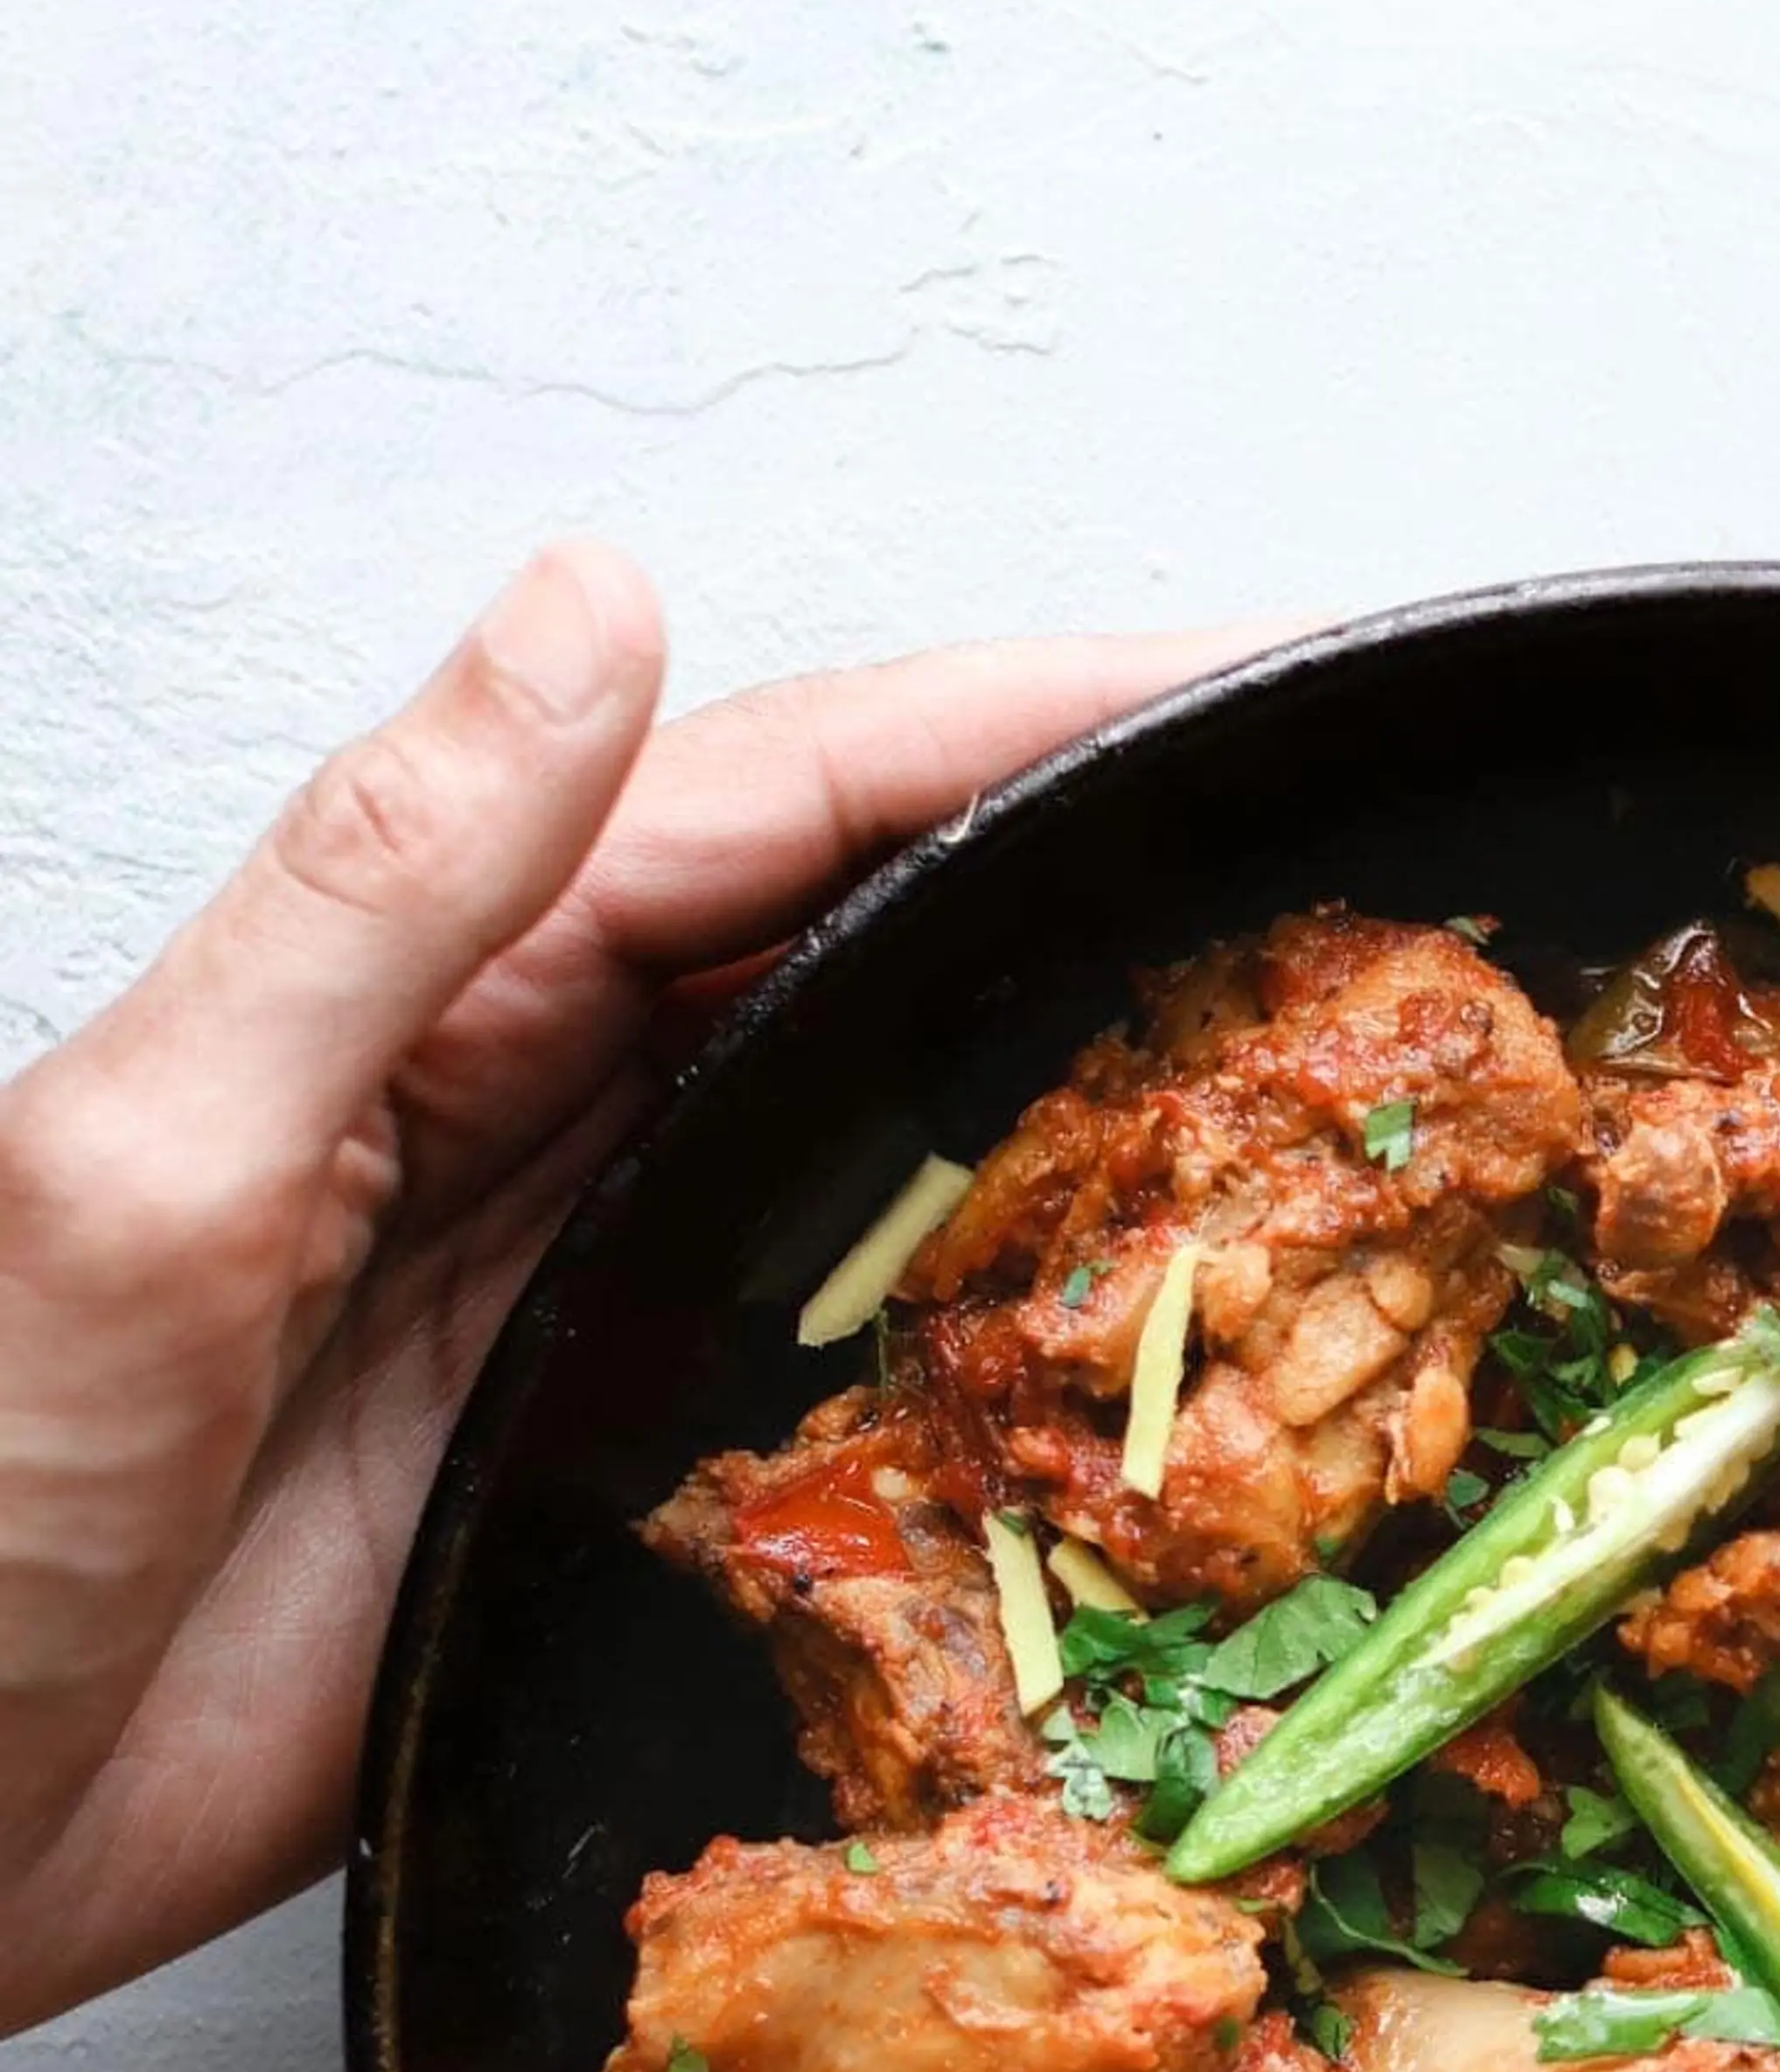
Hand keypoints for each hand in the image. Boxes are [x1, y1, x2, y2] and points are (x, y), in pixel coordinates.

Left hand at [0, 544, 1257, 2035]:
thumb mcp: (142, 1163)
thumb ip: (381, 898)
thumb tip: (600, 609)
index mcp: (420, 992)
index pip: (781, 799)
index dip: (1026, 722)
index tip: (1252, 677)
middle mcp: (511, 1107)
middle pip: (864, 929)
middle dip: (1098, 857)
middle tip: (1346, 840)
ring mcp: (563, 1286)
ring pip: (870, 1121)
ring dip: (1069, 1065)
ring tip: (1296, 1040)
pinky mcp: (583, 1463)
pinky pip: (827, 1342)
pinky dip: (976, 1302)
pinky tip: (1110, 1310)